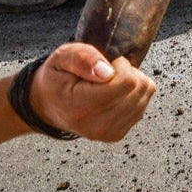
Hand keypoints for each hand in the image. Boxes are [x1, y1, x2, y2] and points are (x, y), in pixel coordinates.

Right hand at [28, 42, 155, 141]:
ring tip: (108, 83)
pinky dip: (132, 95)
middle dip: (126, 72)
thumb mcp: (62, 57)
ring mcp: (107, 133)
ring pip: (144, 96)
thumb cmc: (56, 78)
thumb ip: (84, 58)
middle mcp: (95, 125)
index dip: (120, 64)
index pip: (126, 81)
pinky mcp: (116, 134)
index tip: (105, 64)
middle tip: (105, 73)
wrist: (47, 105)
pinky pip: (142, 106)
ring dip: (131, 83)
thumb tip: (107, 71)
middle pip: (138, 88)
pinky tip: (113, 94)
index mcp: (80, 106)